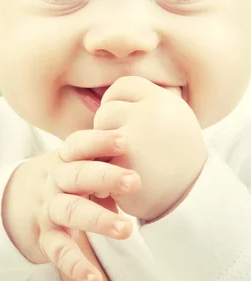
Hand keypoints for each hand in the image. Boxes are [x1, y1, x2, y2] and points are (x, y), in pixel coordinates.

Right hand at [2, 129, 140, 280]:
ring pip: (71, 211)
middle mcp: (55, 181)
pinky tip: (95, 278)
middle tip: (134, 181)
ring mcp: (49, 209)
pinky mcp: (46, 237)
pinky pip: (60, 251)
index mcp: (65, 160)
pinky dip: (77, 265)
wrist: (15, 198)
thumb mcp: (76, 163)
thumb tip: (144, 162)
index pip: (79, 145)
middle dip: (105, 177)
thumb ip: (101, 162)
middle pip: (78, 175)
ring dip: (98, 219)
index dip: (100, 141)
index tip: (124, 142)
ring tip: (125, 229)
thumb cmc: (64, 178)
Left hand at [94, 76, 207, 220]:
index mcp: (165, 101)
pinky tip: (119, 181)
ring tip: (125, 164)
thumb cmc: (174, 159)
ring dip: (103, 149)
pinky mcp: (122, 162)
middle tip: (128, 149)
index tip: (123, 120)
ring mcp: (136, 137)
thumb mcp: (170, 120)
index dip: (117, 101)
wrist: (191, 201)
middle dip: (110, 129)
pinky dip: (102, 170)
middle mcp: (153, 113)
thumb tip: (104, 92)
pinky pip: (96, 158)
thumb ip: (142, 104)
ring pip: (98, 133)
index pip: (123, 86)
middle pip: (107, 109)